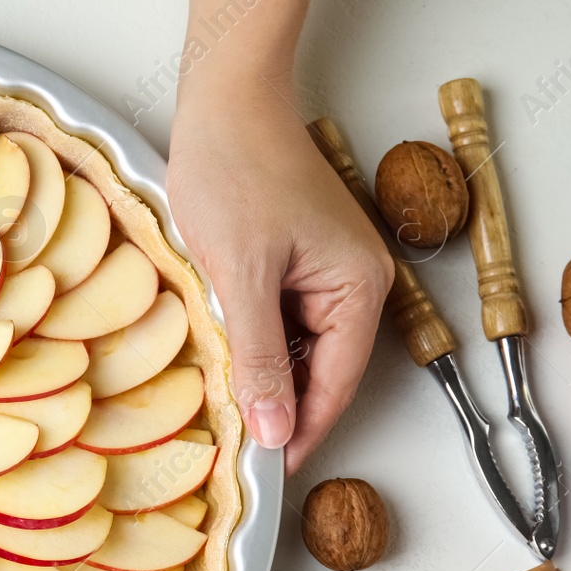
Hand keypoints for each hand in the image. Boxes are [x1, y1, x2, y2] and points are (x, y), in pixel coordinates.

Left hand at [168, 80, 391, 474]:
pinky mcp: (292, 258)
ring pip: (292, 347)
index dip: (296, 433)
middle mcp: (353, 283)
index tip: (258, 473)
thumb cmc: (234, 171)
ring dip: (257, 373)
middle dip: (274, 406)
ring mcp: (323, 270)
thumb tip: (273, 428)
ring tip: (212, 405)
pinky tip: (214, 353)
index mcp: (357, 289)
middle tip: (224, 446)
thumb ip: (260, 355)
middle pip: (317, 371)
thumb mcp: (241, 274)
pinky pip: (275, 317)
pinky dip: (248, 339)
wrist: (223, 97)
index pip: (334, 387)